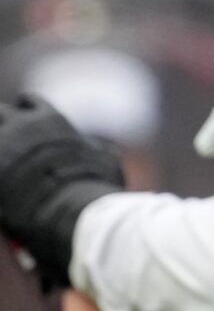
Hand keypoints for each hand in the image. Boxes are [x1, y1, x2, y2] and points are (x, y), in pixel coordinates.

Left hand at [0, 93, 123, 289]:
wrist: (68, 208)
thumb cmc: (94, 187)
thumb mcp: (106, 162)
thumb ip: (96, 150)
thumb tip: (98, 150)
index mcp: (51, 120)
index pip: (30, 102)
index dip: (26, 110)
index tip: (24, 118)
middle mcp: (22, 126)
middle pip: (0, 111)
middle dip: (3, 122)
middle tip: (7, 137)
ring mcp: (2, 145)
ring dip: (0, 143)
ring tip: (5, 157)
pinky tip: (3, 180)